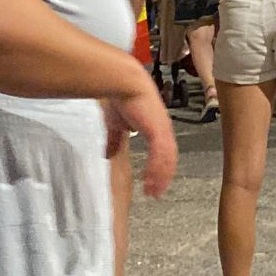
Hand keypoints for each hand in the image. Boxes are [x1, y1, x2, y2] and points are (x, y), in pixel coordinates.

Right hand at [107, 82, 178, 198]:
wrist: (124, 83)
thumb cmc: (121, 98)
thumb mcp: (116, 124)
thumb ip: (114, 139)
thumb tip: (107, 153)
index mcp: (156, 128)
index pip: (162, 152)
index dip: (159, 167)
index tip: (153, 182)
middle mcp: (163, 130)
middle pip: (169, 159)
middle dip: (163, 177)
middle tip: (155, 192)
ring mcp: (163, 130)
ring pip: (167, 160)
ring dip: (161, 177)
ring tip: (154, 191)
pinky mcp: (158, 130)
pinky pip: (161, 155)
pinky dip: (157, 170)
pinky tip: (152, 181)